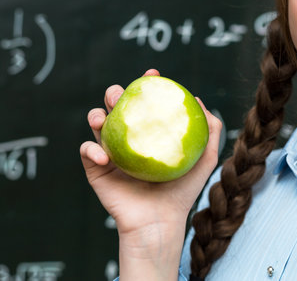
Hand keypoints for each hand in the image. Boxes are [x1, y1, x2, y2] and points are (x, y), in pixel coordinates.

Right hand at [80, 69, 222, 239]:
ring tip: (103, 117)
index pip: (145, 102)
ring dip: (96, 113)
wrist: (160, 222)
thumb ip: (209, 130)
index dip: (146, 84)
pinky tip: (105, 157)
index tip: (152, 74)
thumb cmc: (182, 192)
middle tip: (122, 94)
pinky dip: (92, 149)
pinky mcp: (96, 168)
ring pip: (96, 121)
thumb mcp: (204, 159)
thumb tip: (198, 99)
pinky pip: (87, 151)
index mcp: (149, 132)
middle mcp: (129, 138)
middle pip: (116, 106)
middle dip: (115, 93)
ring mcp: (111, 151)